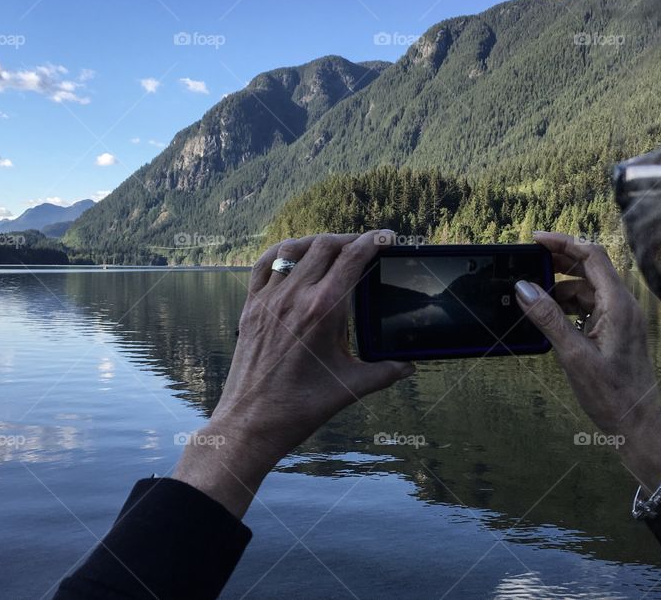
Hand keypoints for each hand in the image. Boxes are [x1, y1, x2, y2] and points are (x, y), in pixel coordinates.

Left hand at [172, 231, 414, 515]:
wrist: (251, 423)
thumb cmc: (301, 408)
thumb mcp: (350, 388)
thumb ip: (384, 373)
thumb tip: (409, 367)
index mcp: (322, 311)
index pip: (352, 259)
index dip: (373, 241)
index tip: (387, 236)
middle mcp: (294, 297)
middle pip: (325, 246)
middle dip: (349, 239)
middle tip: (366, 245)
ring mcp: (268, 300)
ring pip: (294, 250)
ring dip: (317, 243)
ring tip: (334, 248)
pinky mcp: (251, 308)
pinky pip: (265, 265)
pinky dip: (282, 253)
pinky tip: (293, 255)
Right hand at [515, 232, 660, 490]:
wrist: (637, 426)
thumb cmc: (612, 395)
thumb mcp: (574, 356)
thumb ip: (549, 318)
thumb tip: (523, 287)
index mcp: (619, 305)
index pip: (592, 256)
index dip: (563, 242)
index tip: (535, 239)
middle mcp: (623, 306)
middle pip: (590, 267)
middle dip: (559, 260)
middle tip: (526, 261)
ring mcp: (620, 319)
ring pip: (587, 288)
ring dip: (559, 286)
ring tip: (531, 295)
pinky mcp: (615, 332)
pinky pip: (589, 307)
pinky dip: (567, 305)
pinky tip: (548, 315)